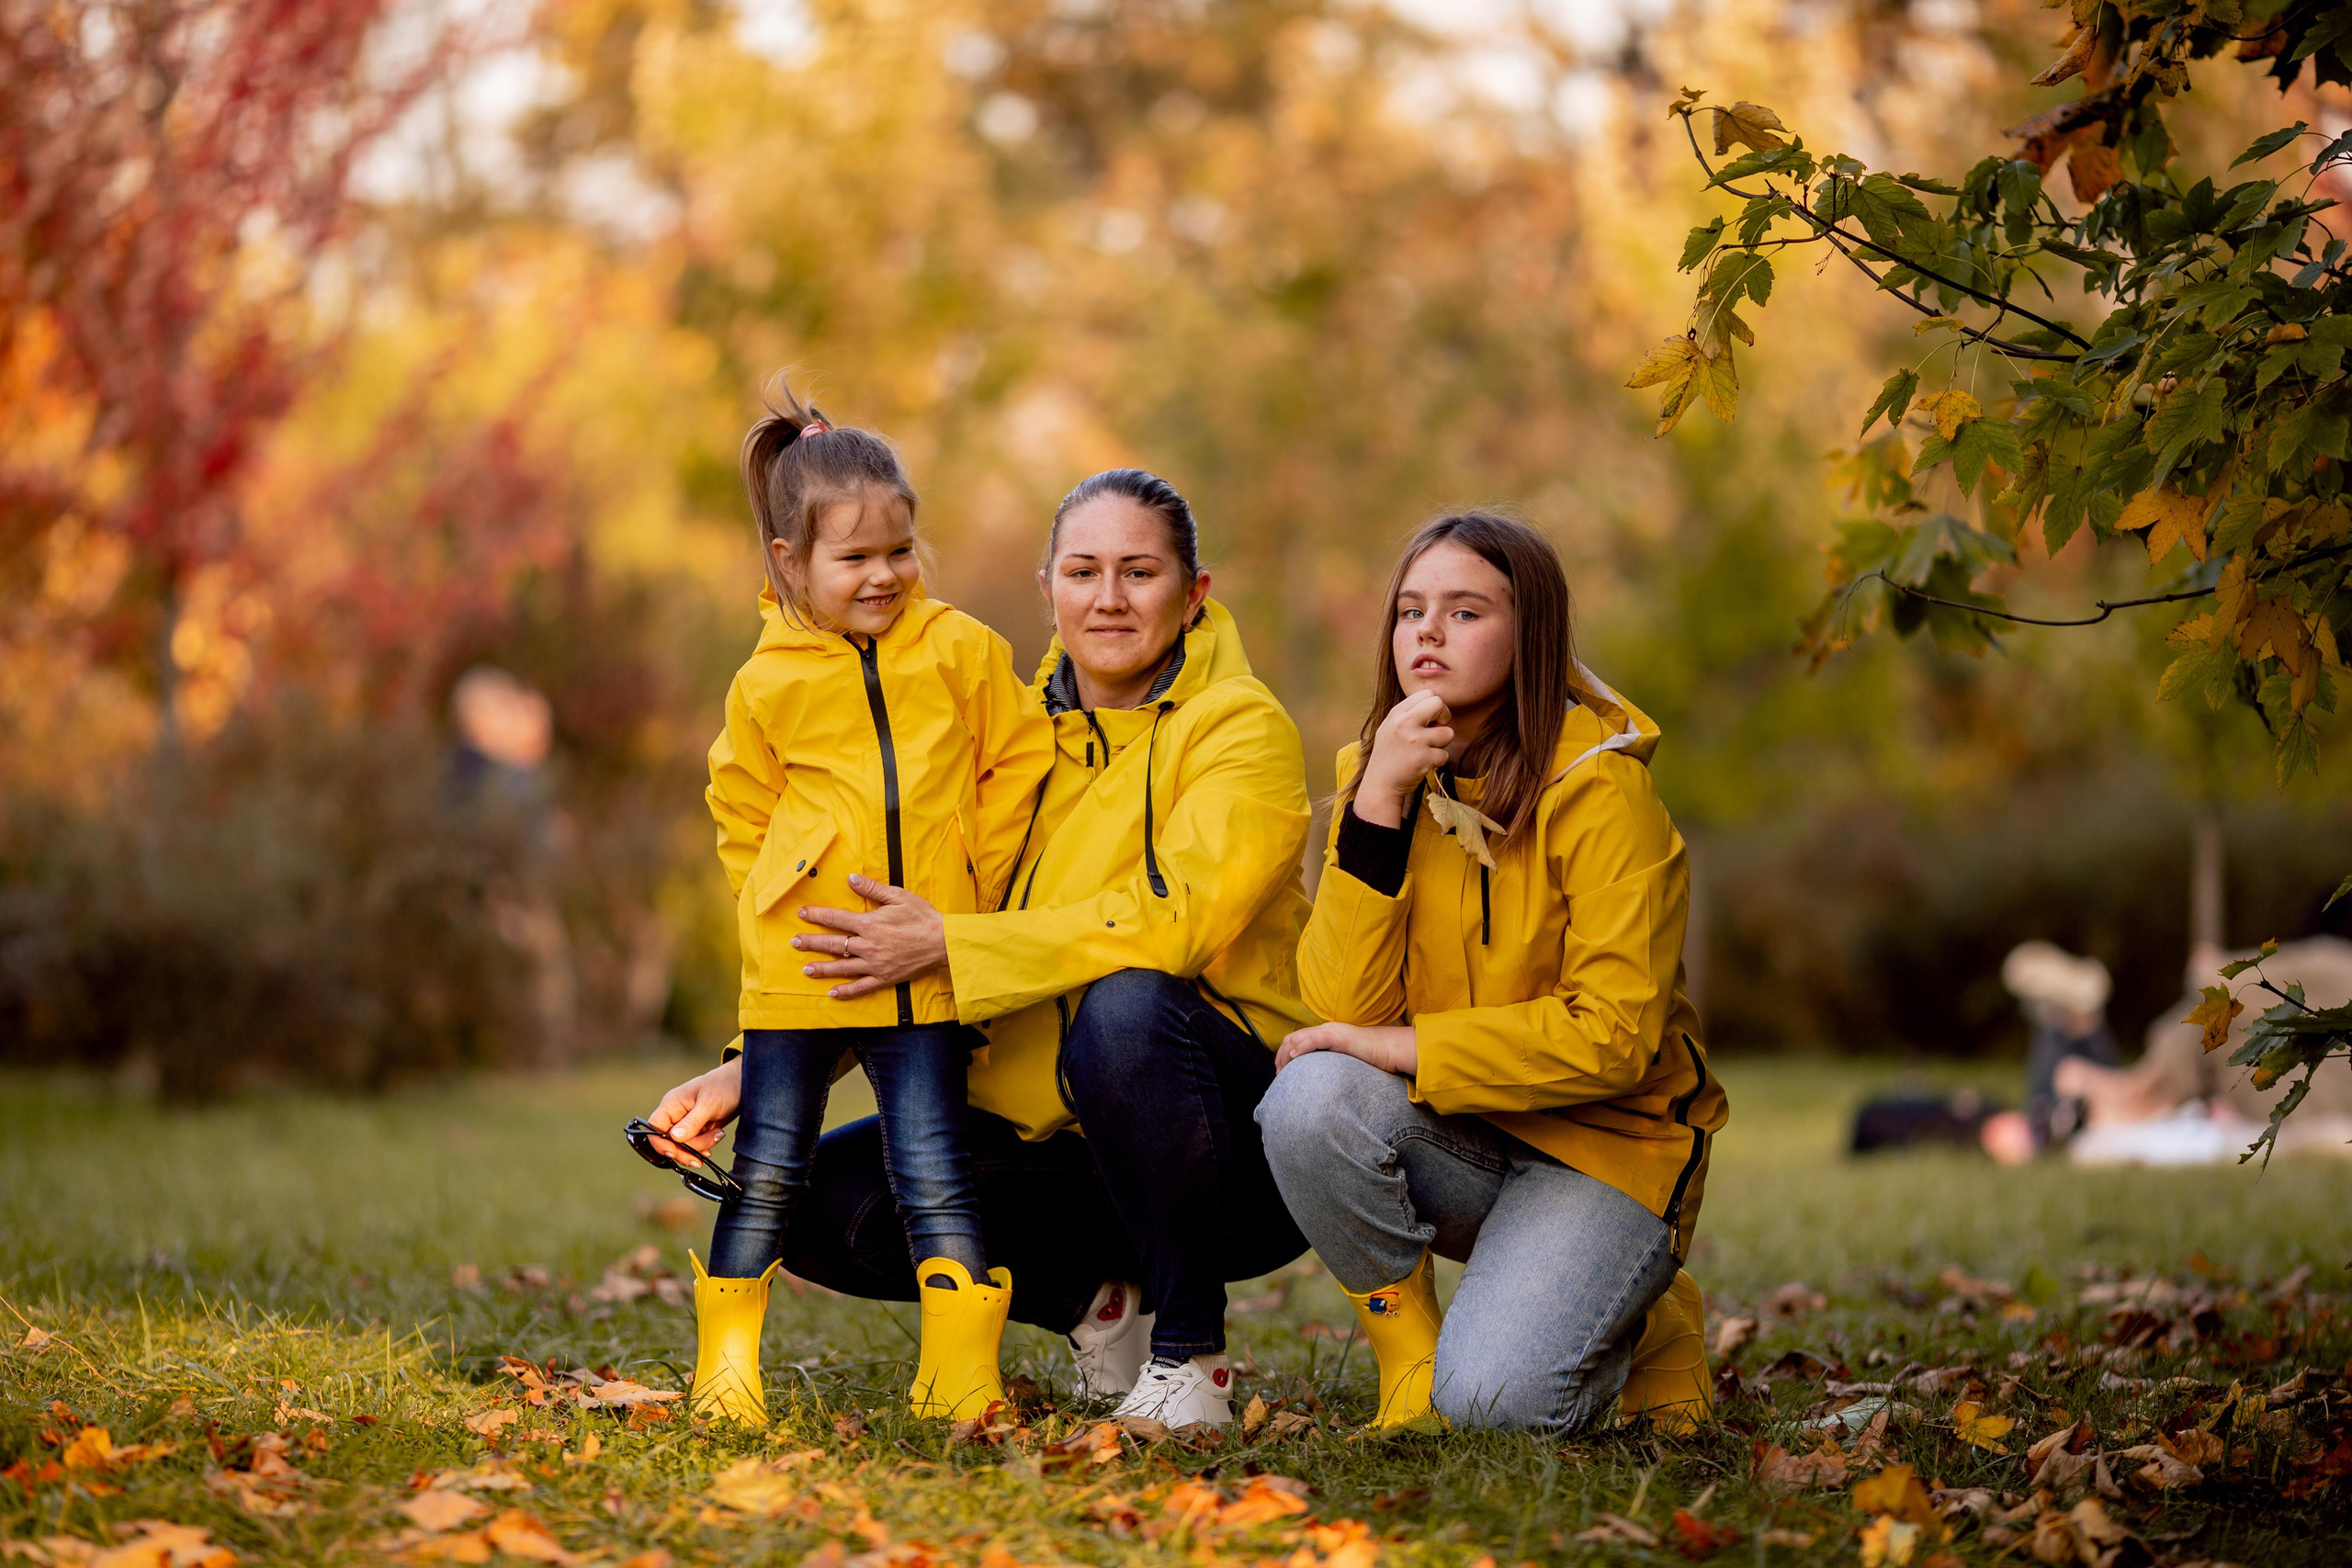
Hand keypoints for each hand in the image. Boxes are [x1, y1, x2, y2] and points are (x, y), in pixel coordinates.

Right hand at [647, 1056, 741, 1165]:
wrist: (744, 1083)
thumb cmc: (724, 1086)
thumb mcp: (709, 1103)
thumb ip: (692, 1121)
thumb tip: (674, 1138)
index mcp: (671, 1104)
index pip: (654, 1127)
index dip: (661, 1143)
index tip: (675, 1152)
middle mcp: (675, 1114)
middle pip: (669, 1142)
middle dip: (688, 1149)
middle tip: (705, 1151)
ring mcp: (686, 1123)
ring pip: (684, 1146)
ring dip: (701, 1146)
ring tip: (719, 1135)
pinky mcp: (697, 1129)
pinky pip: (695, 1145)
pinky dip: (705, 1146)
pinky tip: (717, 1137)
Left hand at [793, 876, 949, 998]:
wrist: (943, 943)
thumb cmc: (922, 917)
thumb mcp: (898, 896)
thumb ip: (872, 889)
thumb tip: (851, 878)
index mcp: (870, 924)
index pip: (836, 919)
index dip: (817, 915)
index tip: (802, 914)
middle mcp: (868, 946)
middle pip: (833, 945)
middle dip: (811, 943)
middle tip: (794, 942)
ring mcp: (875, 964)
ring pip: (842, 968)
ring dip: (822, 969)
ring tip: (805, 969)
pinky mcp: (884, 978)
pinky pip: (861, 987)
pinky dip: (845, 992)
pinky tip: (832, 993)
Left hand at [1274, 1022, 1417, 1076]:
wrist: (1388, 1049)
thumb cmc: (1370, 1058)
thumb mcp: (1343, 1060)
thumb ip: (1329, 1063)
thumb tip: (1318, 1079)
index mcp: (1326, 1034)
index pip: (1297, 1039)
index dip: (1285, 1053)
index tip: (1281, 1070)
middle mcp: (1326, 1030)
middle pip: (1294, 1037)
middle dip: (1282, 1054)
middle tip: (1279, 1073)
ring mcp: (1332, 1031)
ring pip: (1300, 1036)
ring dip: (1287, 1053)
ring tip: (1282, 1068)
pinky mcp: (1340, 1037)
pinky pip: (1316, 1039)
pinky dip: (1302, 1046)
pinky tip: (1295, 1057)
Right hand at [1354, 690, 1451, 827]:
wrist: (1379, 785)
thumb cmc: (1389, 756)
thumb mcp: (1390, 728)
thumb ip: (1409, 714)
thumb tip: (1437, 704)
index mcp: (1396, 714)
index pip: (1427, 694)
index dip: (1434, 707)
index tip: (1430, 720)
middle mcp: (1404, 723)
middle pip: (1439, 703)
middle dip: (1445, 716)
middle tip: (1436, 731)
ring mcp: (1414, 741)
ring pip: (1448, 732)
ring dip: (1442, 744)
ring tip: (1427, 750)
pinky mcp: (1423, 758)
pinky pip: (1444, 754)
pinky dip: (1437, 761)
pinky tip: (1423, 764)